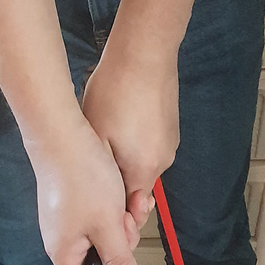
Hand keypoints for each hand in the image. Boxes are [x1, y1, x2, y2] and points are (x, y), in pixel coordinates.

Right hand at [26, 113, 142, 264]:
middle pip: (99, 257)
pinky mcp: (73, 201)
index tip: (124, 261)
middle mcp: (62, 239)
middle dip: (121, 240)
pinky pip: (99, 214)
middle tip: (126, 218)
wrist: (63, 135)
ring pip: (104, 232)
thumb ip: (119, 260)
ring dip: (121, 219)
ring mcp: (67, 219)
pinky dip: (114, 205)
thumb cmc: (82, 179)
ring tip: (126, 200)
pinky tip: (120, 191)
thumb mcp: (108, 225)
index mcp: (64, 253)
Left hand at [82, 35, 179, 228]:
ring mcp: (170, 143)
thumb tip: (112, 205)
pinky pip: (150, 145)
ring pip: (143, 164)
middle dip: (117, 181)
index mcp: (145, 169)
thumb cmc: (115, 94)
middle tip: (93, 162)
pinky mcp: (170, 126)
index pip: (132, 207)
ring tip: (106, 137)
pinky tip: (121, 123)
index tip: (97, 201)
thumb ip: (105, 175)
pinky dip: (135, 142)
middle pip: (138, 185)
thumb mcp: (97, 138)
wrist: (145, 55)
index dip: (115, 210)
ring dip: (124, 159)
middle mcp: (163, 161)